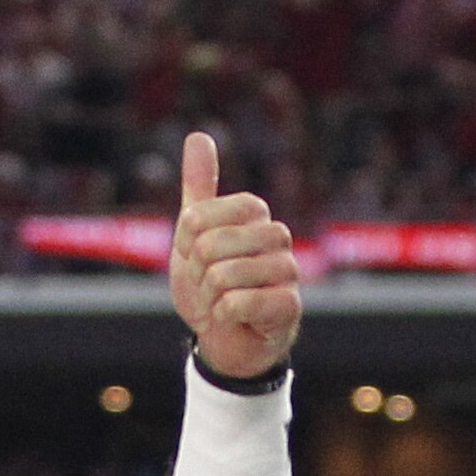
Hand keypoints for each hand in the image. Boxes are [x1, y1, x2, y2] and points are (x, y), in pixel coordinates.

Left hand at [169, 133, 301, 380]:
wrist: (226, 339)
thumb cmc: (211, 284)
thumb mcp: (194, 235)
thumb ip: (199, 187)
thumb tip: (199, 135)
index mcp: (255, 212)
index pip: (196, 218)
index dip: (184, 244)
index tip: (194, 258)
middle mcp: (277, 235)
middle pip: (208, 247)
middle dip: (195, 275)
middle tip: (208, 287)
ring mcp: (288, 270)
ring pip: (221, 276)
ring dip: (207, 299)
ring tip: (220, 304)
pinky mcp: (290, 305)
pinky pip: (236, 303)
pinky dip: (222, 317)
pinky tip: (234, 319)